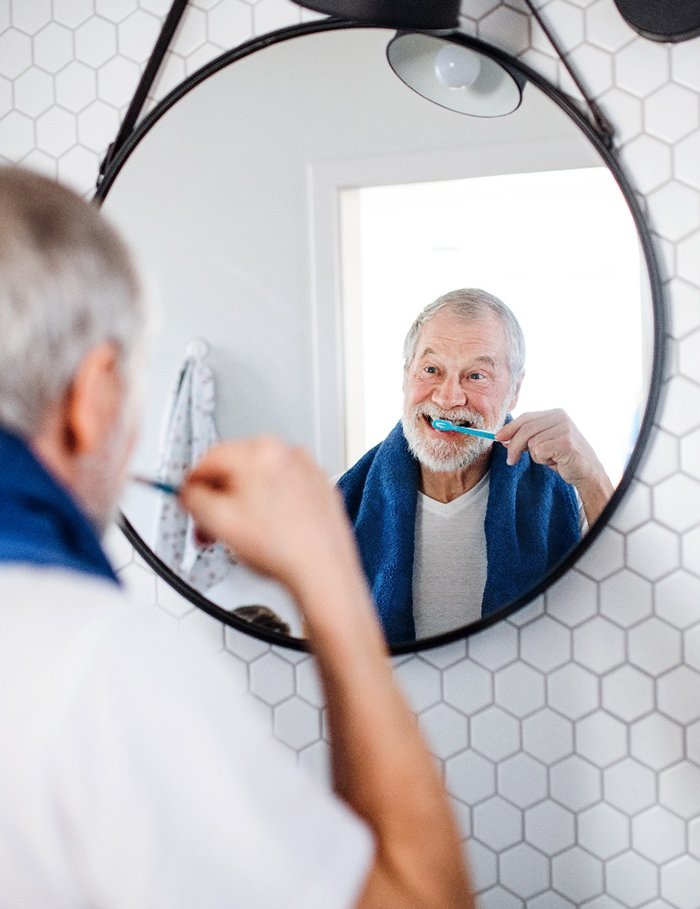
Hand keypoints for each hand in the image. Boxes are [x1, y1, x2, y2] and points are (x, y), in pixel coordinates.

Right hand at [178, 437, 363, 602]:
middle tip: (211, 525)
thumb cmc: (283, 550)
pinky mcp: (321, 488)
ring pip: (261, 479)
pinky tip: (270, 532)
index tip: (189, 500)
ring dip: (244, 502)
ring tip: (241, 533)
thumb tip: (188, 492)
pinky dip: (272, 506)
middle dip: (219, 497)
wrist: (324, 572)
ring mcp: (308, 470)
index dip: (192, 484)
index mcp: (261, 451)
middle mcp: (288, 453)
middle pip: (236, 468)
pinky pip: (285, 490)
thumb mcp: (218, 522)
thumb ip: (193, 499)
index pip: (209, 458)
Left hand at [495, 409, 612, 522]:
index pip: (526, 418)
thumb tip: (502, 438)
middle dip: (514, 446)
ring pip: (531, 442)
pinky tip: (556, 461)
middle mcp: (560, 417)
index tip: (498, 438)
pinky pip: (539, 451)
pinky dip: (543, 460)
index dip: (510, 428)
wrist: (587, 473)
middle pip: (525, 429)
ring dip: (536, 456)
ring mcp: (564, 428)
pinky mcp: (566, 442)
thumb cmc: (564, 459)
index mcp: (555, 413)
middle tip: (511, 461)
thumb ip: (526, 438)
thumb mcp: (543, 444)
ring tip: (549, 459)